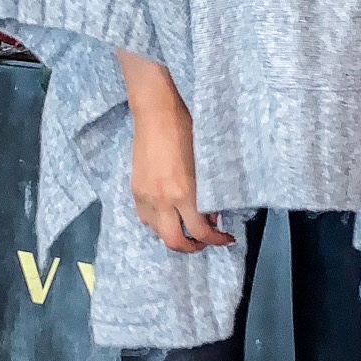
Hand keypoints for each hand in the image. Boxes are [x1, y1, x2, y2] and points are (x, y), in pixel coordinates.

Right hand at [118, 51, 232, 254]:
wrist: (155, 113)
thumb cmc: (186, 131)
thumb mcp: (204, 164)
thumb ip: (207, 193)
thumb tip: (211, 215)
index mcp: (184, 193)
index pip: (201, 232)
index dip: (216, 240)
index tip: (226, 238)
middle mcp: (162, 200)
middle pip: (174, 242)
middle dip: (191, 247)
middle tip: (204, 241)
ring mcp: (145, 196)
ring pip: (157, 232)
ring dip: (173, 234)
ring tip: (185, 226)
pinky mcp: (135, 189)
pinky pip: (144, 218)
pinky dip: (157, 222)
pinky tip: (168, 213)